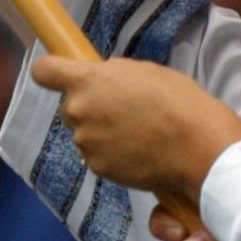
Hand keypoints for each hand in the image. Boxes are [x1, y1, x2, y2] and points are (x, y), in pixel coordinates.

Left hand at [30, 53, 240, 201]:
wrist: (196, 146)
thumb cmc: (177, 100)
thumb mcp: (143, 71)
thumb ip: (112, 77)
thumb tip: (102, 83)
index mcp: (87, 81)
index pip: (44, 72)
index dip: (51, 72)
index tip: (59, 74)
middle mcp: (78, 111)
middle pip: (70, 106)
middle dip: (90, 106)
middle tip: (123, 108)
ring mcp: (86, 143)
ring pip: (85, 133)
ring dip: (102, 131)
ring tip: (138, 132)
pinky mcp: (97, 168)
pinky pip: (98, 155)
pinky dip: (113, 153)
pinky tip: (139, 151)